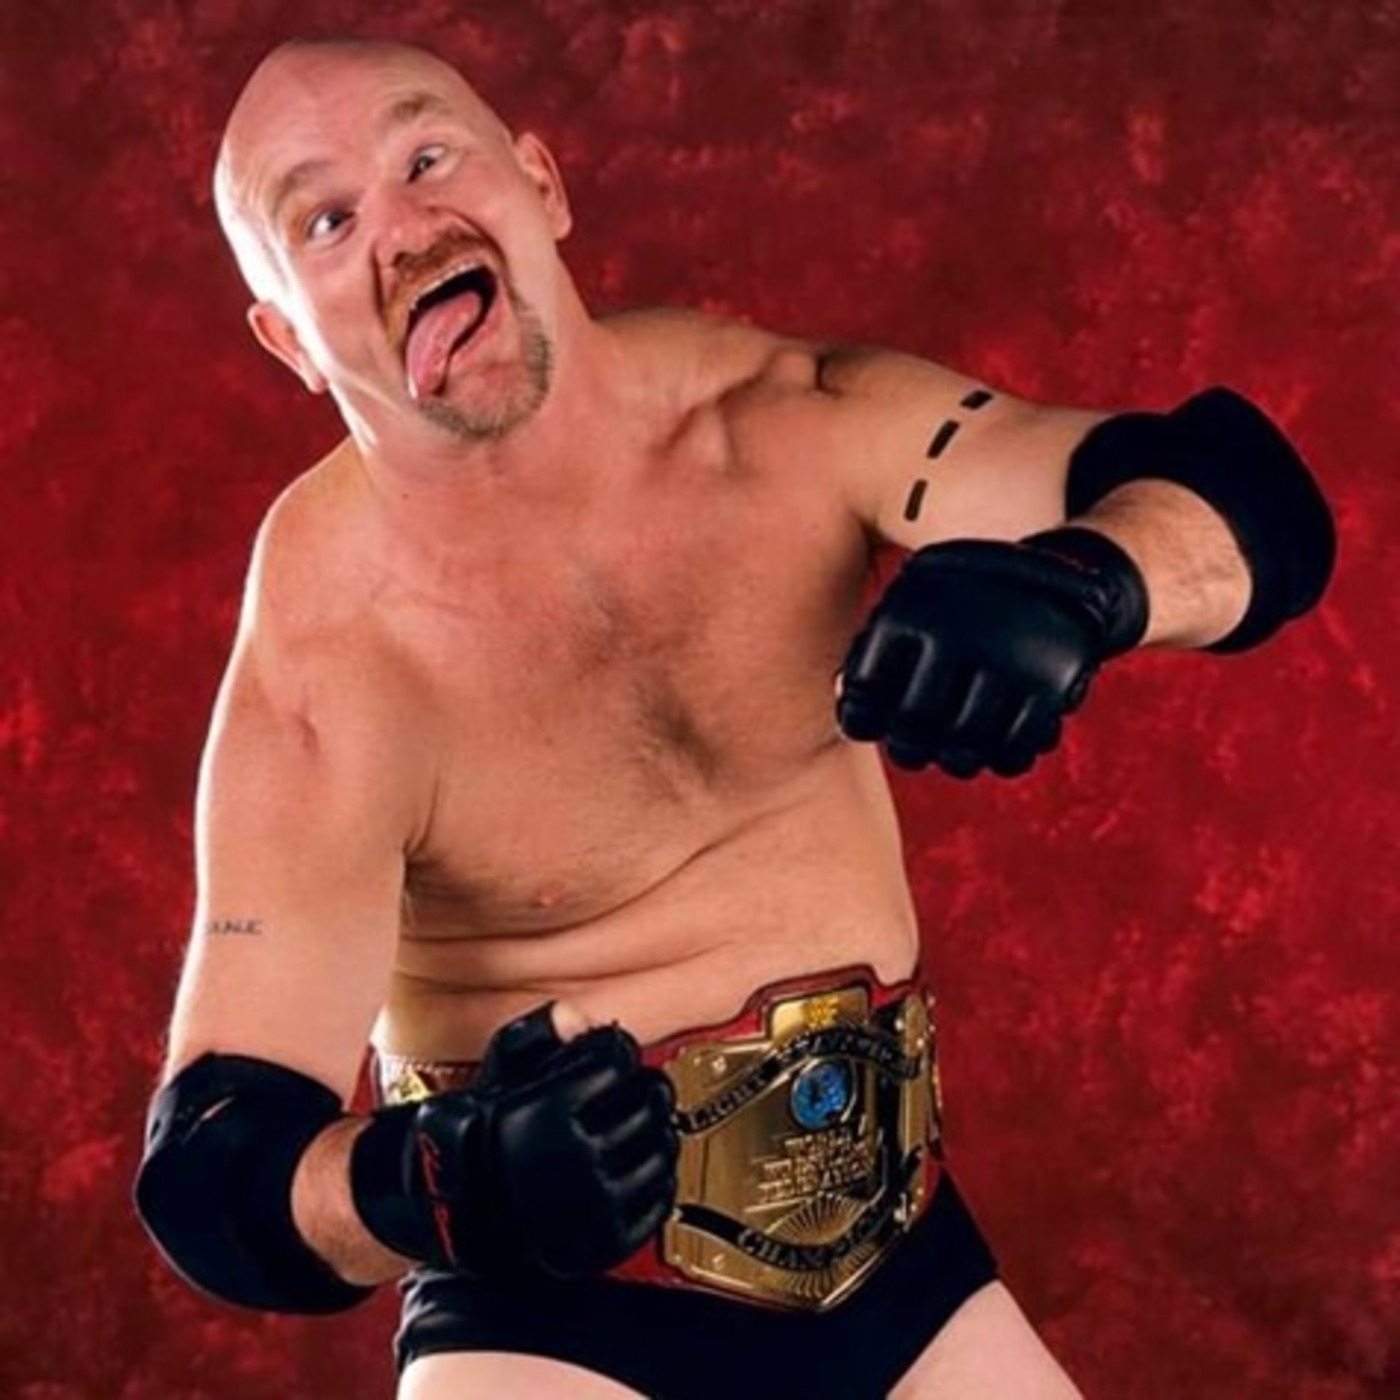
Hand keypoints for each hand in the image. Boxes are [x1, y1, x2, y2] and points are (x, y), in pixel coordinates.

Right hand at [410, 1004, 678, 1277]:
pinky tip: (638, 1167)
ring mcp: (594, 1201)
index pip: (619, 1060)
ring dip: (656, 1133)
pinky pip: (659, 1200)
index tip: (614, 1058)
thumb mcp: (498, 1072)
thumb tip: (576, 1015)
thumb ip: (538, 1035)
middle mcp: (575, 1156)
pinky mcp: (607, 1239)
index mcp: (550, 1111)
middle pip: (649, 1102)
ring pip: (661, 1149)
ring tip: (637, 1128)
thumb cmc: (478, 1139)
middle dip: (645, 1091)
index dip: (618, 1053)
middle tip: (635, 1090)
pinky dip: (658, 1180)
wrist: (455, 1213)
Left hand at [835, 531, 1147, 777]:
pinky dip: (1002, 757)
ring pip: (964, 745)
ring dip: (954, 759)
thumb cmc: (958, 600)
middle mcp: (957, 633)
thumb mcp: (911, 601)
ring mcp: (1006, 659)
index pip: (866, 686)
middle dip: (907, 747)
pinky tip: (992, 748)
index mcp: (912, 609)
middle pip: (915, 723)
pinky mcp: (1050, 683)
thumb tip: (849, 707)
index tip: (868, 727)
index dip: (859, 718)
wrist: (1051, 568)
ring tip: (949, 753)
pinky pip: (1015, 747)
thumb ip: (875, 649)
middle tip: (909, 750)